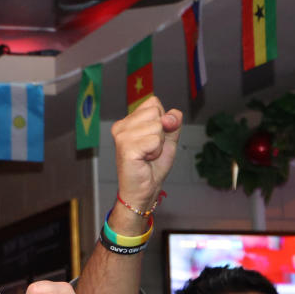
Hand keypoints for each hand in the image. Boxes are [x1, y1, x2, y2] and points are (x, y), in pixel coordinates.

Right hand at [111, 97, 182, 214]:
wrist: (144, 191)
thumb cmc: (152, 167)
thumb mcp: (168, 140)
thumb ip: (173, 122)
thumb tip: (171, 116)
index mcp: (128, 120)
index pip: (153, 103)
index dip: (162, 121)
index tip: (153, 139)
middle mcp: (121, 126)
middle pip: (156, 112)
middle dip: (161, 133)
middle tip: (150, 150)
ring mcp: (122, 136)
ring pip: (157, 126)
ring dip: (158, 144)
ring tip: (148, 156)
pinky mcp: (126, 148)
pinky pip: (154, 140)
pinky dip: (155, 151)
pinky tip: (145, 160)